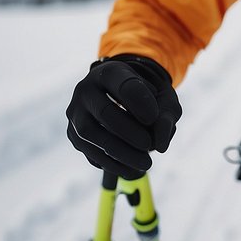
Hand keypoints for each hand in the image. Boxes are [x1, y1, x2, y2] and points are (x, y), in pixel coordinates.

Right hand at [66, 54, 181, 178]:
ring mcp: (76, 112)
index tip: (153, 117)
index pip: (125, 85)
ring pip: (91, 135)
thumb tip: (159, 145)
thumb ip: (167, 115)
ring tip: (145, 163)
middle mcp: (86, 89)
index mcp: (111, 72)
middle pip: (105, 112)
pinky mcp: (73, 134)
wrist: (121, 96)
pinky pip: (88, 151)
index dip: (140, 102)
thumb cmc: (146, 96)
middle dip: (129, 133)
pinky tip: (131, 169)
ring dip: (120, 153)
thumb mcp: (163, 98)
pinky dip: (111, 163)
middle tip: (149, 145)